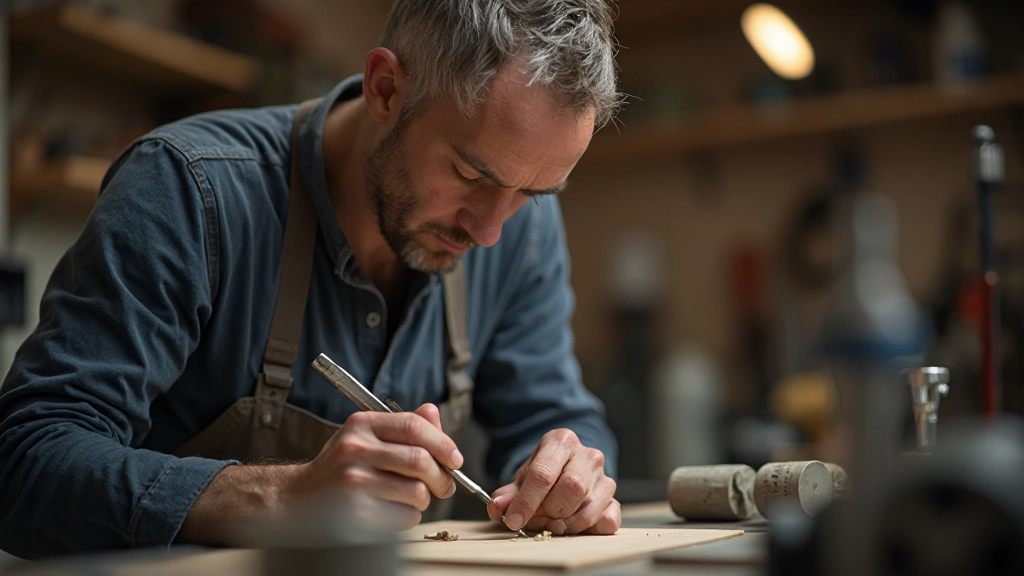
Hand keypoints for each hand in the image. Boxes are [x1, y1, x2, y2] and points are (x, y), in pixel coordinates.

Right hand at [294, 403, 462, 527]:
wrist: (299, 497)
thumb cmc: (342, 467)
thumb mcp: (366, 437)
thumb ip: (403, 426)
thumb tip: (434, 414)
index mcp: (362, 424)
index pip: (414, 426)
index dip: (443, 443)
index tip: (455, 459)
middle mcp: (355, 449)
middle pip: (420, 461)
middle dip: (442, 477)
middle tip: (445, 486)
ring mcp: (353, 481)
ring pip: (416, 492)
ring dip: (424, 500)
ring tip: (412, 498)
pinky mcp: (355, 511)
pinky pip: (403, 517)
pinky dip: (408, 517)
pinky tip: (392, 511)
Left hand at [486, 429, 618, 534]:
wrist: (566, 468)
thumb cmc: (543, 473)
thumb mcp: (521, 479)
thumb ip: (507, 494)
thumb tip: (498, 506)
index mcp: (561, 441)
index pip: (543, 474)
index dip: (526, 501)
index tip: (513, 520)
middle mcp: (588, 455)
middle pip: (571, 488)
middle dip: (549, 511)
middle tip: (536, 519)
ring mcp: (604, 477)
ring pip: (588, 508)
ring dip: (565, 524)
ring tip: (551, 523)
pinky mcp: (614, 499)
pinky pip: (608, 521)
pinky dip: (589, 529)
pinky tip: (574, 526)